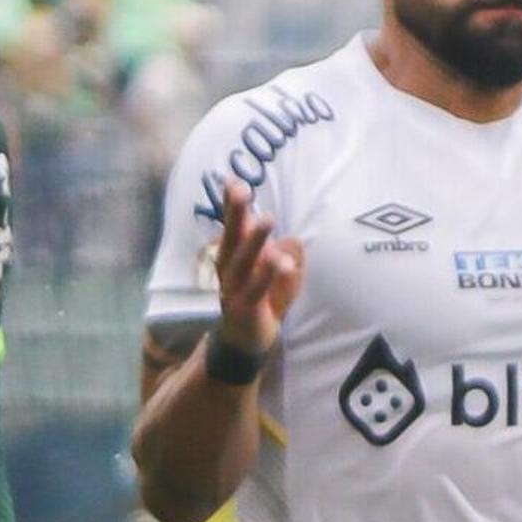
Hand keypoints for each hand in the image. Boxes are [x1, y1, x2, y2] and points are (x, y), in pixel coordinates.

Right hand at [211, 177, 306, 356]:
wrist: (245, 342)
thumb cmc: (261, 300)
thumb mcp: (277, 275)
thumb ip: (285, 255)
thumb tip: (293, 240)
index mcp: (233, 257)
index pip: (232, 226)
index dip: (230, 204)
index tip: (232, 179)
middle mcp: (228, 270)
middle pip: (232, 238)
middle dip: (236, 213)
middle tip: (240, 189)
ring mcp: (234, 290)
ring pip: (244, 262)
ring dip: (255, 240)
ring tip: (267, 218)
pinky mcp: (245, 309)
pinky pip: (258, 290)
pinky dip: (270, 276)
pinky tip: (281, 261)